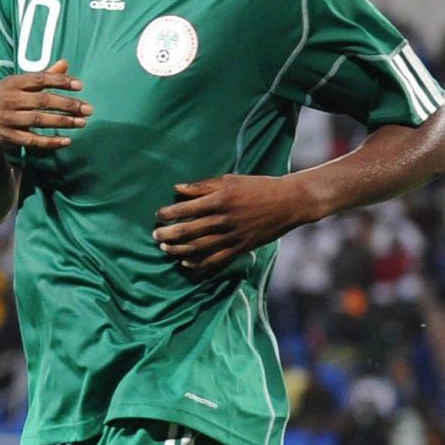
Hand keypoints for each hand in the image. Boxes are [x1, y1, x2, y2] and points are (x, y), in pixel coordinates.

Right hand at [0, 60, 89, 150]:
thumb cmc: (3, 98)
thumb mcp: (17, 84)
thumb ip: (42, 76)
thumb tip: (65, 63)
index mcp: (13, 83)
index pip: (40, 79)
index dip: (61, 81)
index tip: (80, 86)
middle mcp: (10, 100)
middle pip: (43, 101)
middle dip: (68, 105)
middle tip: (88, 109)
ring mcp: (8, 119)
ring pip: (39, 120)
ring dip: (63, 122)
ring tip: (82, 123)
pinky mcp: (8, 137)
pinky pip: (32, 140)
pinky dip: (50, 142)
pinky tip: (66, 141)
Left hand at [154, 173, 320, 275]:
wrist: (289, 202)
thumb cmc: (258, 187)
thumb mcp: (231, 180)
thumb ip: (203, 186)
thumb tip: (177, 188)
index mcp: (221, 199)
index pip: (186, 209)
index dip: (168, 213)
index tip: (158, 215)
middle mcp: (224, 219)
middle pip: (188, 230)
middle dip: (168, 234)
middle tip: (155, 235)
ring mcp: (232, 235)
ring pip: (198, 247)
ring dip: (178, 249)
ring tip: (165, 248)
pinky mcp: (240, 248)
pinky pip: (215, 260)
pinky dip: (199, 264)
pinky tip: (186, 263)